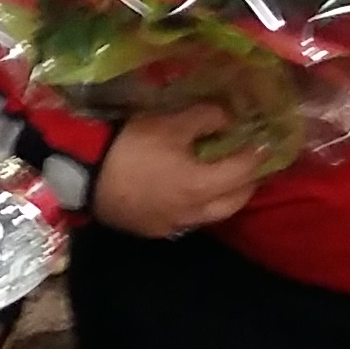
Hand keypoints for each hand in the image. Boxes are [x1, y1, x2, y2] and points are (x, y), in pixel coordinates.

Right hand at [87, 101, 268, 238]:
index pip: (244, 171)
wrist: (84, 177)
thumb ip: (206, 118)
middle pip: (236, 201)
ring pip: (214, 214)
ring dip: (225, 197)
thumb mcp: (170, 123)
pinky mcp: (156, 230)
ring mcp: (175, 225)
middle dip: (249, 181)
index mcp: (203, 185)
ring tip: (223, 177)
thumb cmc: (130, 147)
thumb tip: (228, 120)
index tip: (265, 142)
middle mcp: (195, 212)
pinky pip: (189, 220)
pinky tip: (189, 192)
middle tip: (250, 163)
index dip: (258, 155)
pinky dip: (199, 206)